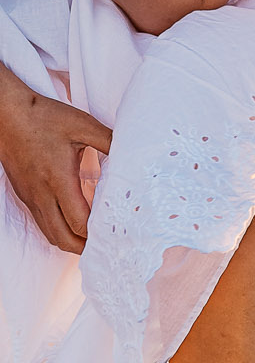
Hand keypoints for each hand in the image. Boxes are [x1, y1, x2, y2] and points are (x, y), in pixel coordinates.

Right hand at [0, 76, 111, 252]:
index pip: (79, 221)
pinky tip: (72, 223)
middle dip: (84, 247)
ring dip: (70, 241)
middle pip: (62, 238)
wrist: (6, 114)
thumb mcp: (83, 125)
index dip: (97, 233)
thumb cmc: (44, 117)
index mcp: (58, 179)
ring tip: (91, 239)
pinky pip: (41, 222)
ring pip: (49, 233)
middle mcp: (41, 194)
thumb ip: (110, 141)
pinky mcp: (24, 194)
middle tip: (106, 245)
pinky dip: (58, 230)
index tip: (116, 232)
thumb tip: (134, 153)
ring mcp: (30, 196)